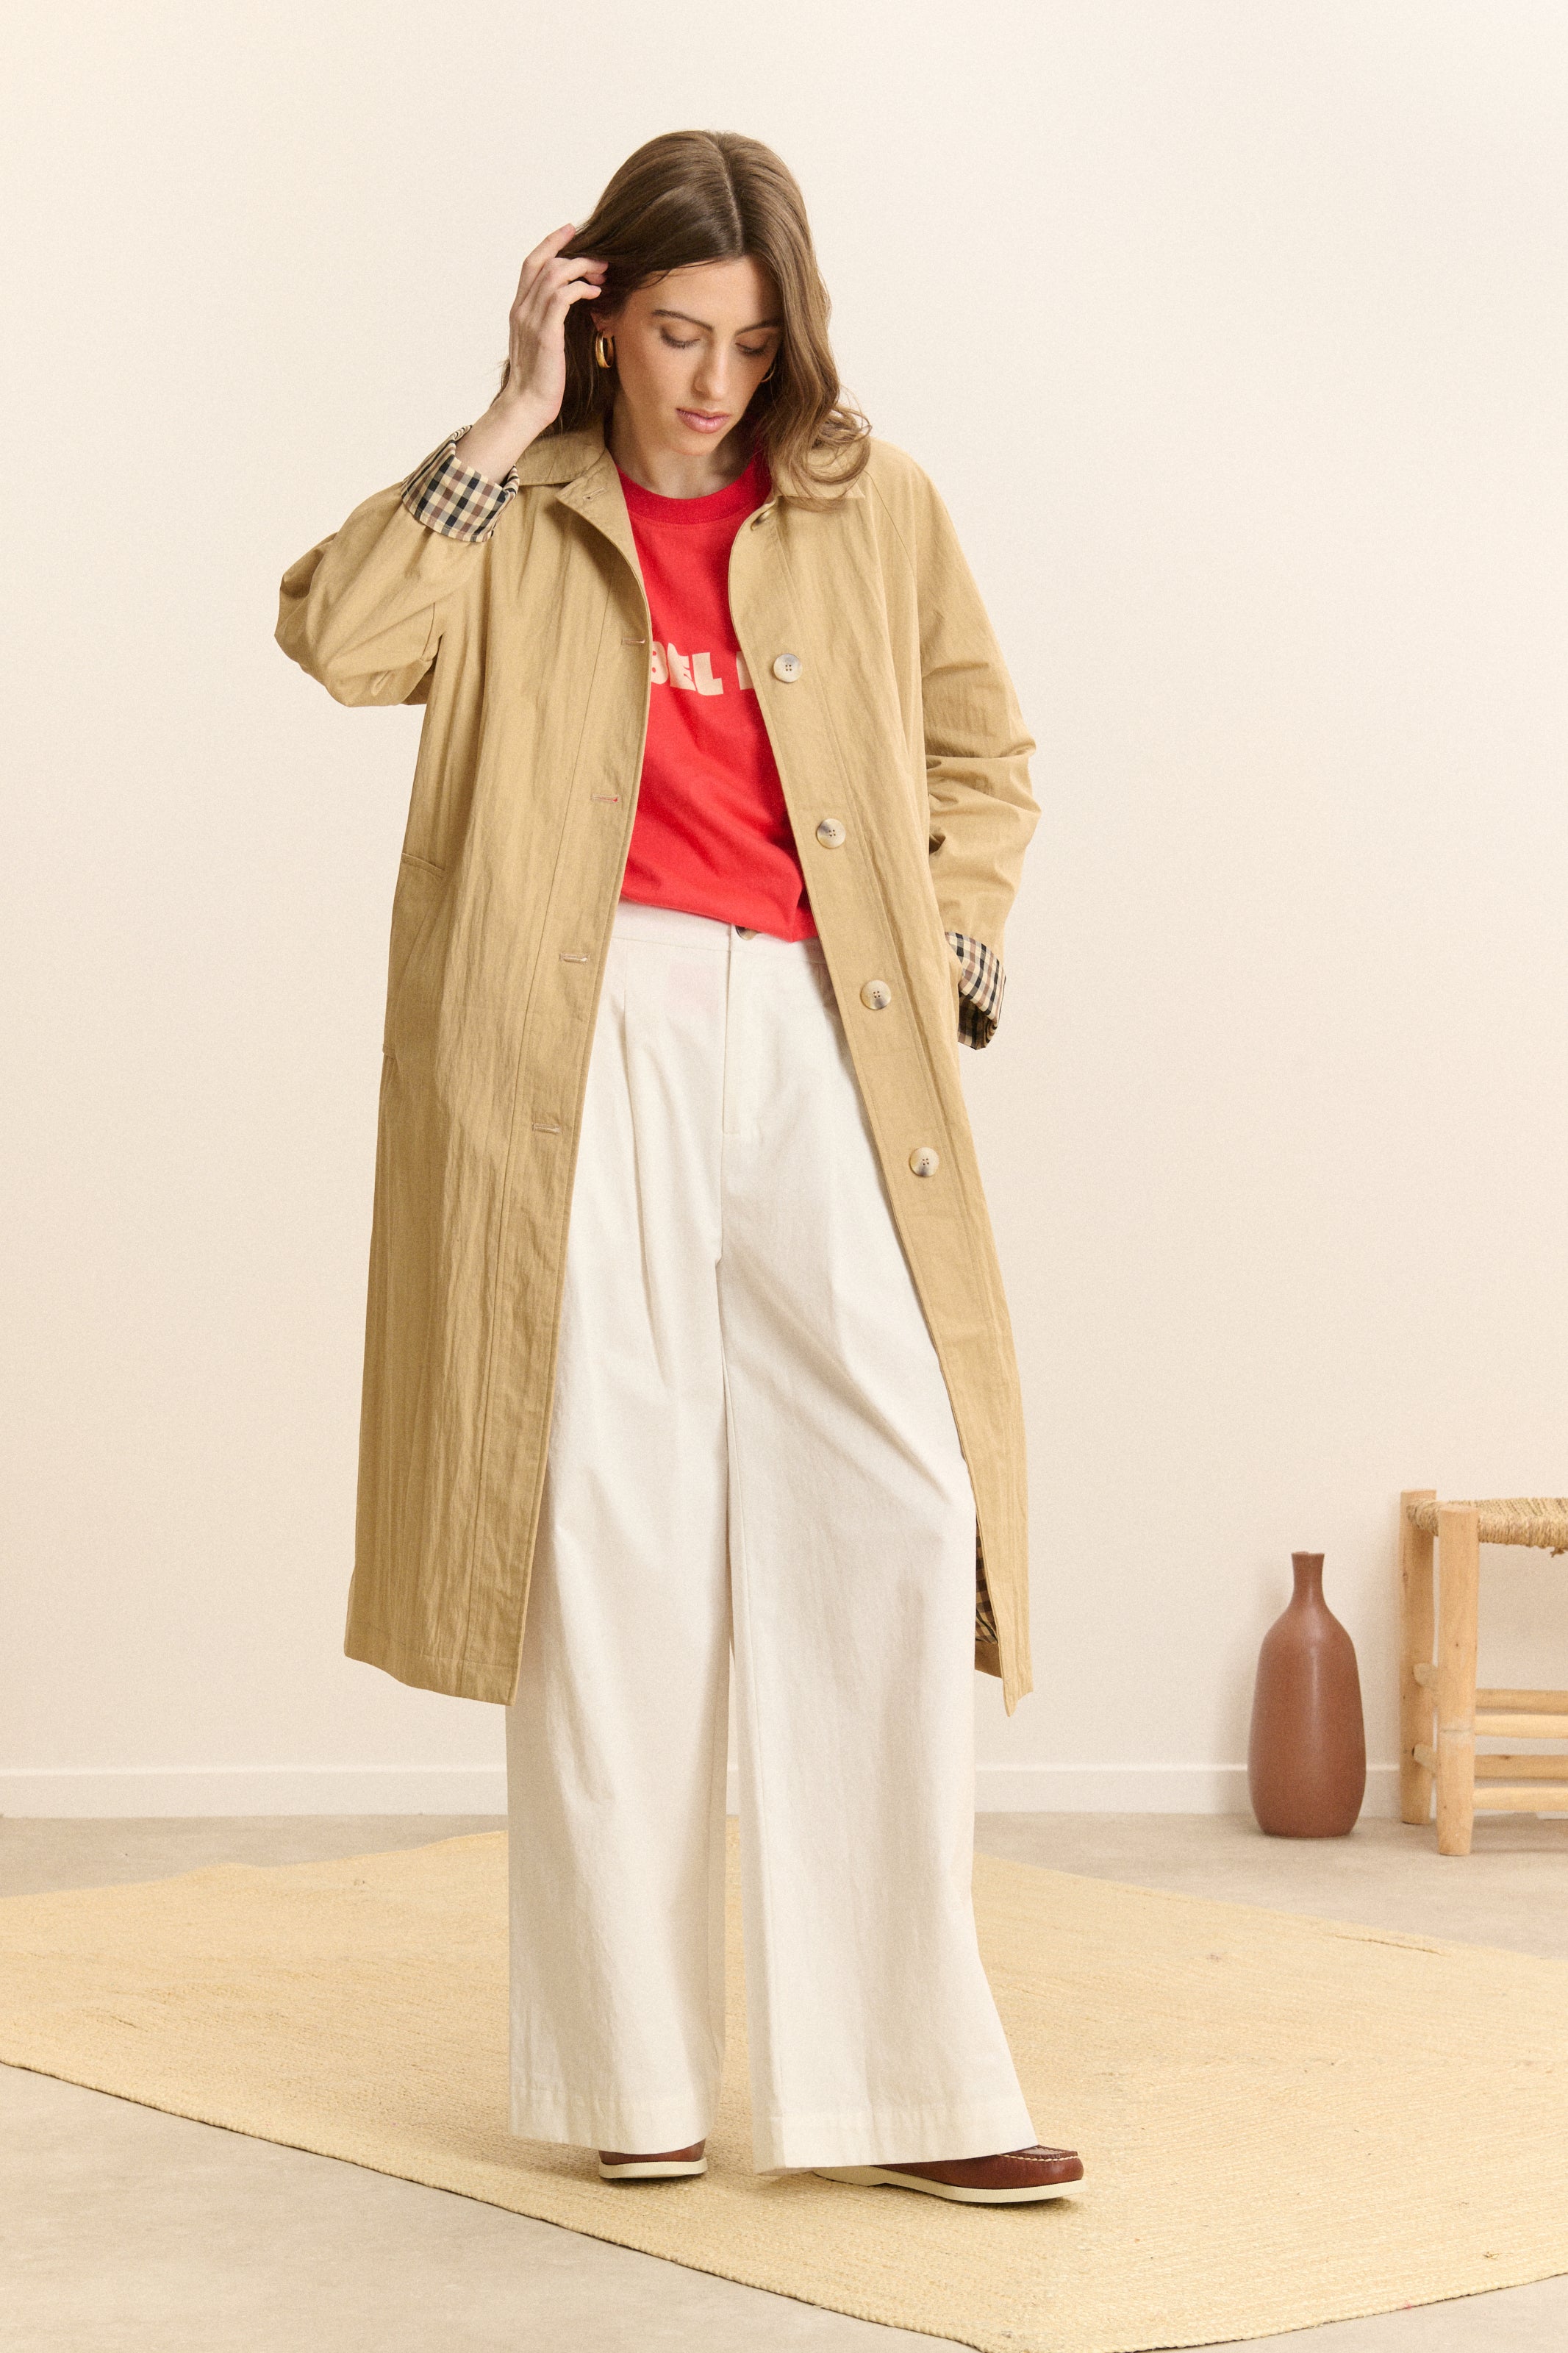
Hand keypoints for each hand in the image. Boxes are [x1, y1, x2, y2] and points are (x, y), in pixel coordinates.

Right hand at [502, 222, 607, 425]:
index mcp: (520, 309)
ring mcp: (531, 320)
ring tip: (603, 276)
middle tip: (601, 261)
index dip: (551, 242)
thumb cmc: (540, 379)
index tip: (571, 229)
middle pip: (544, 262)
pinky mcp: (545, 334)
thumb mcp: (544, 343)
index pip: (532, 263)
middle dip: (575, 254)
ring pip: (554, 275)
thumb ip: (551, 320)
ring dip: (582, 270)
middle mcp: (522, 309)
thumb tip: (572, 305)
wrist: (526, 405)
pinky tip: (596, 294)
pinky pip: (562, 297)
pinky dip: (580, 289)